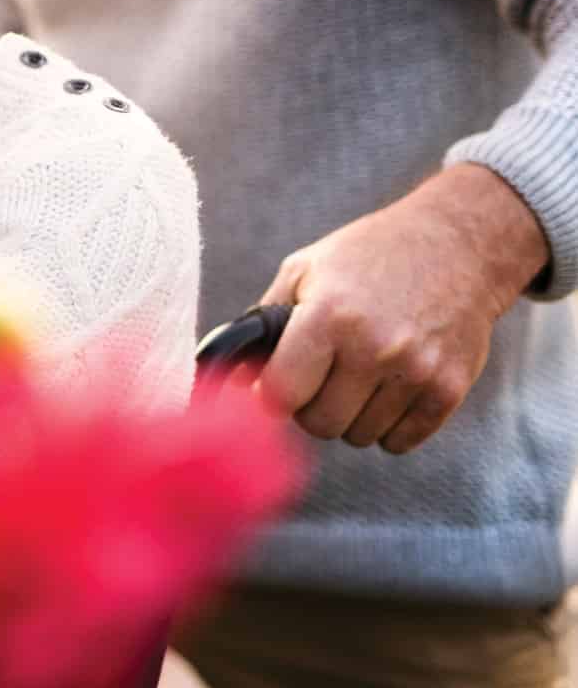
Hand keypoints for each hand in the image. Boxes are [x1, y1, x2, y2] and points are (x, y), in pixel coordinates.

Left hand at [255, 163, 547, 453]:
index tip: (270, 389)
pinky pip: (399, 442)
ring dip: (351, 416)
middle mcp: (374, 347)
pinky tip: (388, 389)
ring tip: (358, 376)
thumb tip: (228, 370)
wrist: (460, 245)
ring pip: (359, 436)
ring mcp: (416, 371)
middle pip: (320, 423)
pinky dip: (388, 426)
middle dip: (310, 408)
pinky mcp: (449, 388)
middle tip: (318, 380)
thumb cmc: (369, 256)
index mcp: (328, 316)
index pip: (281, 393)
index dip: (268, 396)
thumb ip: (264, 321)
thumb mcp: (305, 269)